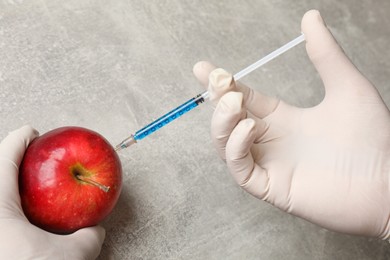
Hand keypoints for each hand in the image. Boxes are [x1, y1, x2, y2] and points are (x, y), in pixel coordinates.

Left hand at [0, 126, 104, 259]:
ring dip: (12, 185)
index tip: (34, 131)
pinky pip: (2, 212)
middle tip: (37, 158)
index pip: (7, 155)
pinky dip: (12, 208)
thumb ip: (88, 240)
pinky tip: (25, 219)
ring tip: (33, 186)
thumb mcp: (66, 258)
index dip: (22, 138)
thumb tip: (96, 232)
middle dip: (16, 160)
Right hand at [193, 10, 389, 238]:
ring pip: (225, 144)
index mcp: (283, 119)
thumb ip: (324, 53)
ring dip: (222, 121)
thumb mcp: (346, 85)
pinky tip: (250, 128)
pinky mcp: (270, 186)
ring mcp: (268, 164)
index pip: (242, 98)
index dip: (221, 83)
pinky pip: (239, 167)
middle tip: (221, 81)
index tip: (204, 67)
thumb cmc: (373, 138)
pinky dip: (235, 147)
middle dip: (218, 99)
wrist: (389, 182)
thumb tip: (309, 16)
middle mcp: (271, 140)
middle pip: (227, 119)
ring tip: (235, 102)